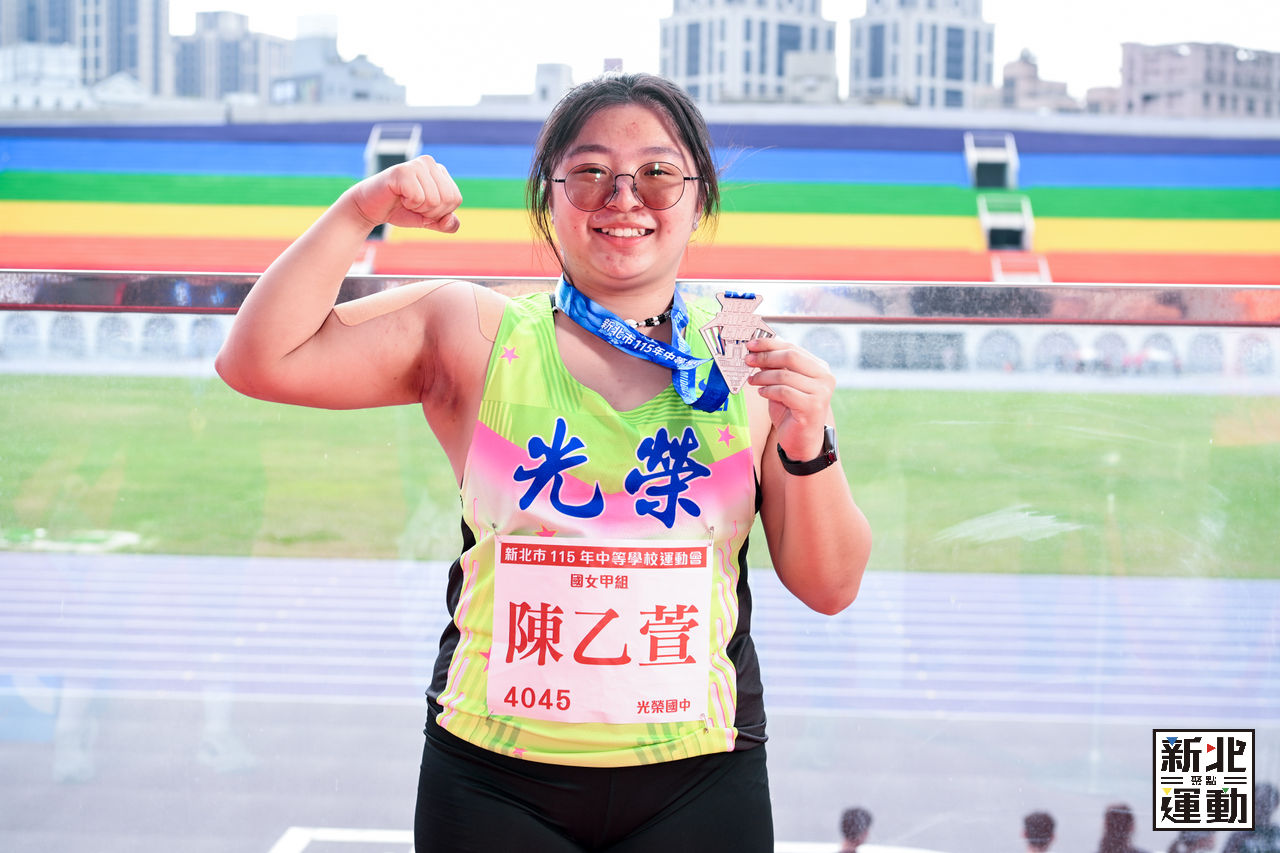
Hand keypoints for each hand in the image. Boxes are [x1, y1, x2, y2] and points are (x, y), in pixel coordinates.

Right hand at [347, 154, 461, 232]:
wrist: (370, 208)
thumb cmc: (400, 210)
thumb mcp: (428, 220)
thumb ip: (446, 224)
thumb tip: (450, 221)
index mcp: (440, 171)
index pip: (455, 199)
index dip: (440, 212)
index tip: (422, 207)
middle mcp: (430, 163)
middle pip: (448, 199)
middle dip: (430, 212)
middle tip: (412, 205)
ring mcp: (416, 164)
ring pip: (434, 200)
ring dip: (418, 208)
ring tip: (405, 200)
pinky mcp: (402, 171)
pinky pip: (419, 198)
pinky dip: (409, 204)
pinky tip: (398, 196)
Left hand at [745, 336, 834, 461]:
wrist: (802, 441)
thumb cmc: (791, 412)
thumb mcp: (782, 385)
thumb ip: (774, 368)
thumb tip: (756, 350)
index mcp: (819, 367)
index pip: (792, 347)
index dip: (769, 344)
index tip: (750, 344)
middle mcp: (824, 377)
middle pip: (790, 357)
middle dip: (765, 357)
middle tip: (747, 360)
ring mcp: (821, 392)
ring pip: (785, 375)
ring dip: (763, 376)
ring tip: (752, 381)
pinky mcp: (812, 406)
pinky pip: (784, 392)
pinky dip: (769, 391)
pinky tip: (762, 393)